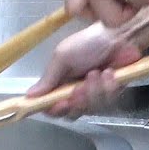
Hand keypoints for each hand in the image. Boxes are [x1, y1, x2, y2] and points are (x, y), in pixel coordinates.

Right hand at [25, 22, 143, 117]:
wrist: (119, 36)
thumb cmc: (87, 43)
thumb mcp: (62, 56)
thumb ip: (48, 78)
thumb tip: (29, 96)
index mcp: (60, 84)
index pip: (51, 107)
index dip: (54, 110)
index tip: (60, 104)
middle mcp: (75, 93)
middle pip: (72, 113)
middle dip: (78, 102)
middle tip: (80, 87)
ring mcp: (95, 95)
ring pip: (92, 109)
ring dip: (95, 91)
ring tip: (98, 72)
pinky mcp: (113, 94)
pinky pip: (109, 102)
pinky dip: (109, 88)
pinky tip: (110, 73)